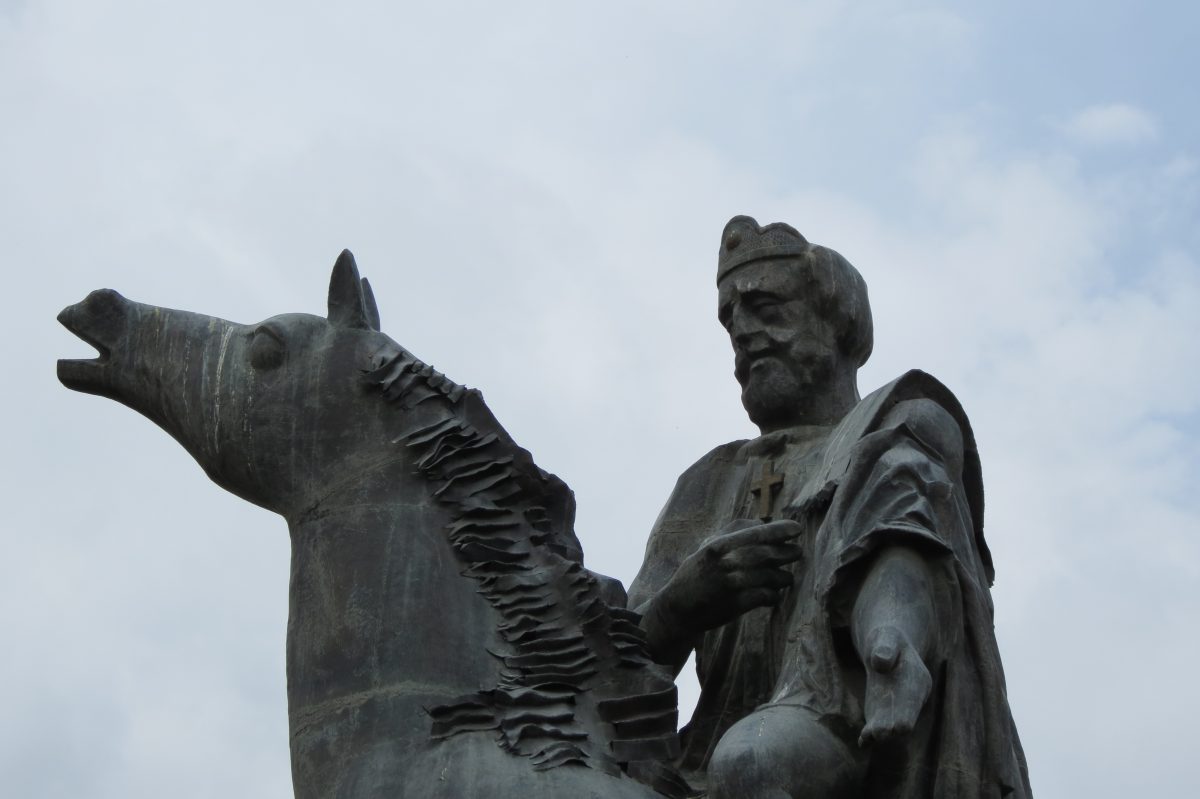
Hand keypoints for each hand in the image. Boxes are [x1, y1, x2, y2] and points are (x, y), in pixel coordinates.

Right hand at [657, 518, 803, 635]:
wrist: (679, 607)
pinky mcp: (738, 605)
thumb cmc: (697, 572)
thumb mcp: (709, 546)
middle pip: (769, 554)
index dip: (781, 530)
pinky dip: (774, 595)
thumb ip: (733, 532)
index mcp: (720, 545)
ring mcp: (734, 584)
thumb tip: (762, 524)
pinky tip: (773, 594)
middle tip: (797, 552)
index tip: (797, 529)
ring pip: (772, 576)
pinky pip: (767, 596)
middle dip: (788, 552)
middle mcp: (728, 563)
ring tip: (786, 576)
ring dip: (784, 576)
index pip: (758, 533)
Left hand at [857, 625, 931, 746]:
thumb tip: (880, 662)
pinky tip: (862, 741)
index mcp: (917, 681)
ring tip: (866, 737)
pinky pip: (877, 727)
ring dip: (880, 733)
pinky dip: (870, 735)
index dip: (905, 713)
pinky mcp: (881, 713)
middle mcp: (910, 700)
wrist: (884, 647)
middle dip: (892, 727)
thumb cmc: (887, 640)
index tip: (895, 724)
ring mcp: (896, 708)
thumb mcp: (887, 637)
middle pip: (904, 720)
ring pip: (890, 727)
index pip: (914, 702)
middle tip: (877, 733)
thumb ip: (886, 647)